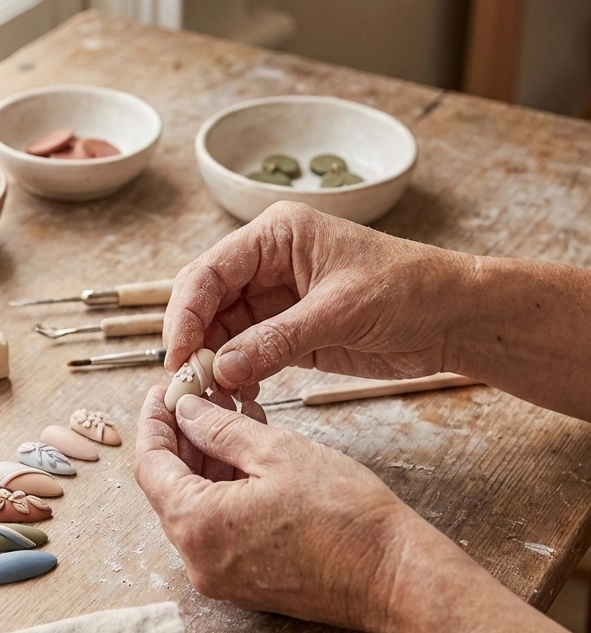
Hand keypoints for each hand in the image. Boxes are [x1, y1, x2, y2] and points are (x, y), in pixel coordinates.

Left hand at [135, 387, 422, 632]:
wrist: (395, 578)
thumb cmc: (344, 515)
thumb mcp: (276, 452)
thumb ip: (219, 429)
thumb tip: (185, 411)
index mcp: (197, 526)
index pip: (150, 466)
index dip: (154, 422)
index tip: (163, 392)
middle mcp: (198, 559)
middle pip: (169, 487)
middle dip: (182, 438)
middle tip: (198, 398)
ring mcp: (220, 576)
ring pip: (195, 506)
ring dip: (206, 461)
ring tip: (230, 416)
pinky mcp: (244, 582)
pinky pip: (218, 528)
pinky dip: (225, 489)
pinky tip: (247, 453)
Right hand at [164, 202, 474, 397]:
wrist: (454, 317)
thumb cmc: (408, 290)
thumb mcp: (339, 312)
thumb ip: (277, 340)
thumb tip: (222, 369)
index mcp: (276, 236)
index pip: (210, 271)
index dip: (186, 313)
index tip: (178, 353)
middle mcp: (267, 264)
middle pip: (205, 300)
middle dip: (193, 340)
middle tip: (187, 380)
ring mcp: (274, 299)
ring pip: (220, 331)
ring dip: (212, 363)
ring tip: (211, 396)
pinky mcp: (286, 332)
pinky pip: (245, 353)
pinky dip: (236, 375)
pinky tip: (238, 396)